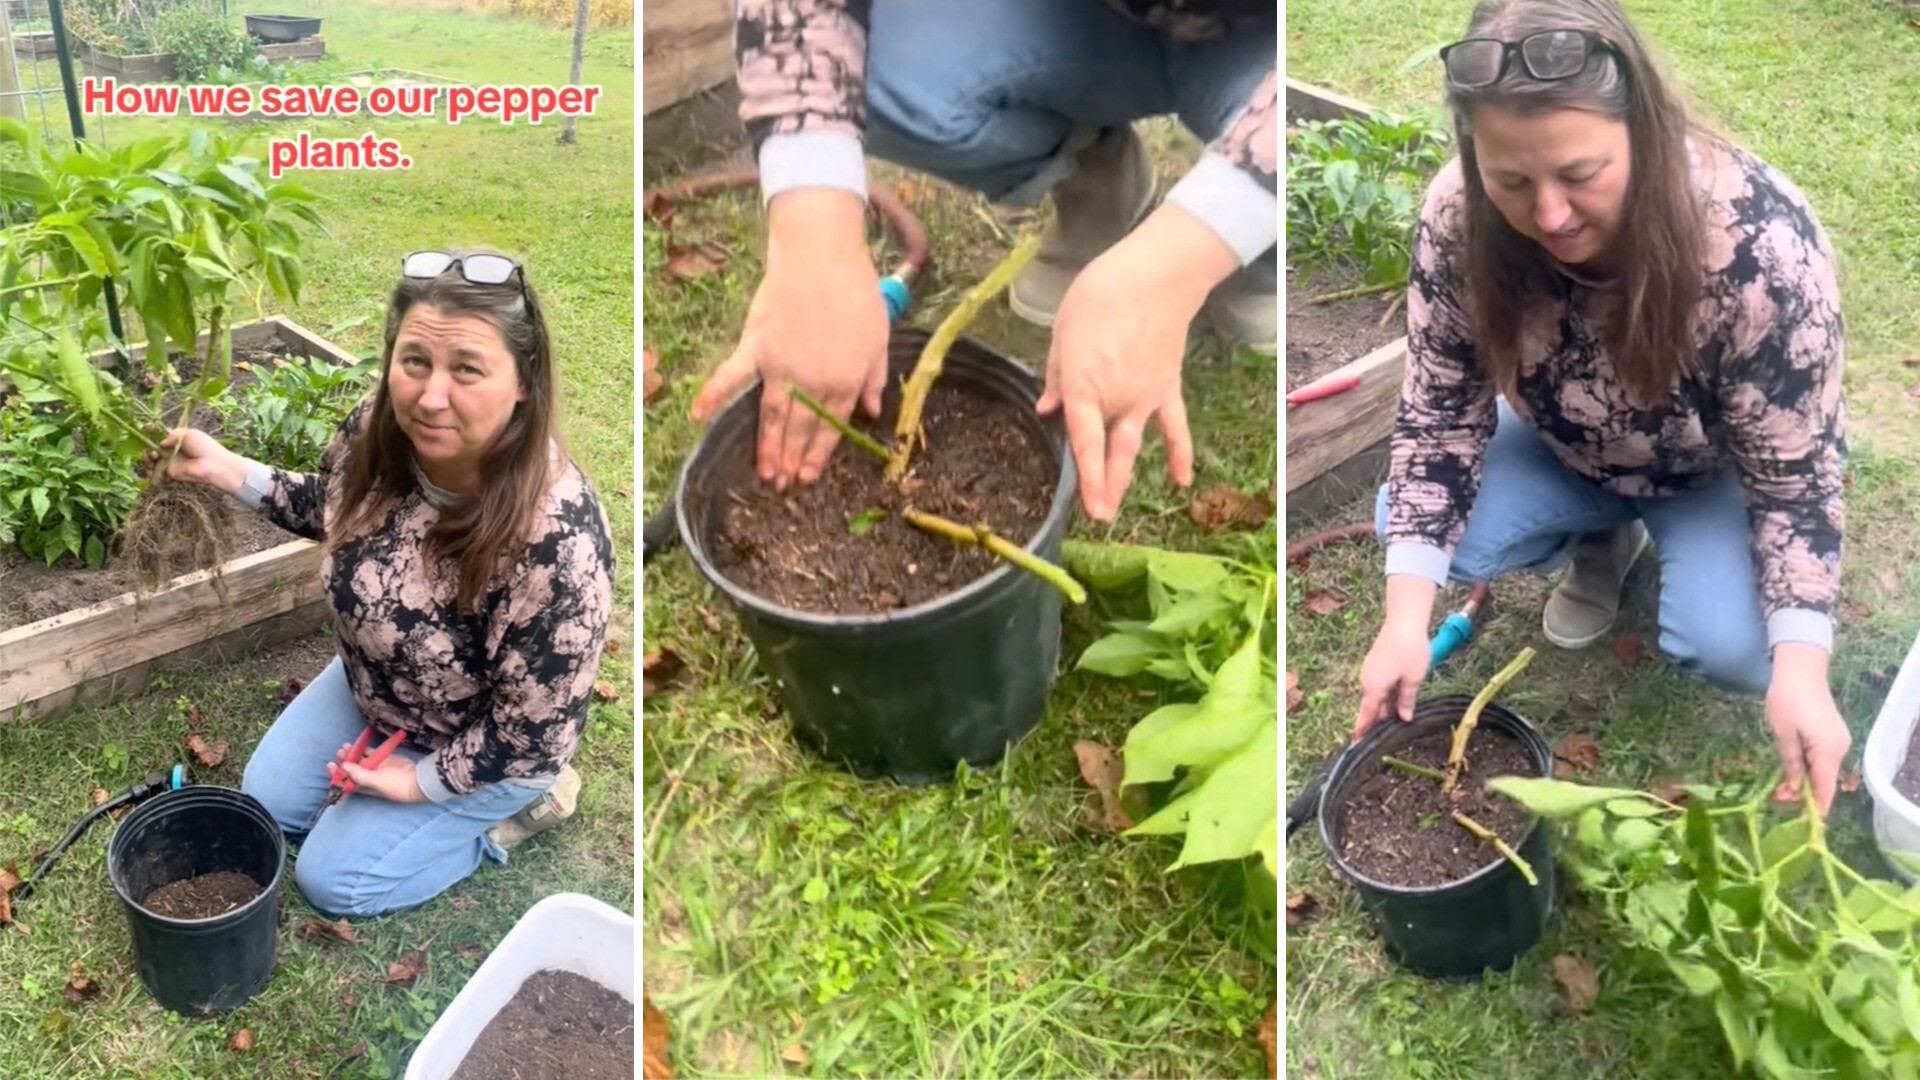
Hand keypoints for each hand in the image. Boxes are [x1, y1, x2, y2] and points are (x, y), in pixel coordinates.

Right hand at [146, 428, 246, 494]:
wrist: (213, 465)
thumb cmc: (204, 447)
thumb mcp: (188, 434)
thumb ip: (171, 435)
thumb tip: (160, 443)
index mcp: (177, 438)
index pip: (159, 434)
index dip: (151, 431)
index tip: (146, 427)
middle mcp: (172, 450)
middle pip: (152, 447)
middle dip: (147, 447)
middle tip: (152, 450)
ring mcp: (170, 461)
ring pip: (151, 460)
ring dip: (147, 458)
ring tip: (153, 457)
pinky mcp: (171, 473)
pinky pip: (156, 472)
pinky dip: (150, 471)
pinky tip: (152, 467)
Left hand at [328, 744, 424, 803]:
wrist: (416, 779)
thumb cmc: (395, 785)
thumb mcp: (376, 782)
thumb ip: (358, 774)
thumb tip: (343, 766)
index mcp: (362, 787)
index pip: (344, 782)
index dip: (336, 775)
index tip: (331, 765)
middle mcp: (366, 778)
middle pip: (349, 769)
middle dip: (342, 761)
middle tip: (339, 753)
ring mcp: (374, 767)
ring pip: (358, 760)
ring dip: (351, 754)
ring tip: (345, 746)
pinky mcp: (382, 759)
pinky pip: (369, 752)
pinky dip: (363, 748)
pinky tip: (357, 744)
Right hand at [689, 188, 888, 488]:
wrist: (822, 257)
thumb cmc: (856, 293)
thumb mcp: (879, 339)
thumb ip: (874, 379)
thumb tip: (871, 412)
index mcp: (844, 382)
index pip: (830, 427)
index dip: (820, 454)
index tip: (810, 476)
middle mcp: (812, 383)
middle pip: (801, 429)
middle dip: (794, 460)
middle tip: (785, 486)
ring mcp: (781, 368)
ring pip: (774, 417)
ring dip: (768, 448)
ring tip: (765, 473)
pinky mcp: (756, 348)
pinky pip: (731, 376)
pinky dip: (713, 395)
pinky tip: (698, 416)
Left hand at [1038, 204, 1236, 520]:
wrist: (1154, 276)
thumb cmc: (1099, 297)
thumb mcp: (1062, 333)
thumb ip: (1055, 376)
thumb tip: (1047, 410)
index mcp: (1085, 384)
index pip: (1084, 438)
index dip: (1085, 474)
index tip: (1085, 505)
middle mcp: (1117, 399)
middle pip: (1107, 450)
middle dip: (1101, 486)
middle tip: (1096, 518)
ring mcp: (1145, 397)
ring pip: (1133, 446)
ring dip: (1123, 479)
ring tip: (1112, 512)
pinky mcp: (1166, 388)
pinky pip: (1174, 426)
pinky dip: (1180, 453)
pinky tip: (1182, 481)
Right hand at [1353, 620, 1430, 738]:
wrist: (1404, 622)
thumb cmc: (1410, 650)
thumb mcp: (1413, 679)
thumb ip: (1406, 700)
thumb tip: (1403, 718)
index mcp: (1374, 688)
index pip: (1367, 715)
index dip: (1362, 731)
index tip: (1355, 745)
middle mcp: (1367, 681)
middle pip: (1370, 707)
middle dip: (1376, 722)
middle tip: (1382, 739)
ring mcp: (1369, 671)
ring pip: (1375, 696)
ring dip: (1382, 708)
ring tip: (1394, 722)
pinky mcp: (1374, 664)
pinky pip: (1377, 686)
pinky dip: (1384, 696)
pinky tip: (1396, 700)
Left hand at [1767, 643, 1850, 816]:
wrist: (1801, 669)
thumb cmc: (1787, 700)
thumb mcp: (1784, 735)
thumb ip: (1791, 764)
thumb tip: (1793, 790)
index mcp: (1828, 751)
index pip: (1825, 789)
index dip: (1815, 808)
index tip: (1802, 824)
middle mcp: (1840, 749)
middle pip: (1823, 781)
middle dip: (1802, 794)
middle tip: (1775, 798)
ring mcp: (1838, 741)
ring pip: (1821, 770)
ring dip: (1802, 780)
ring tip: (1778, 788)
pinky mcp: (1832, 735)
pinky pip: (1821, 758)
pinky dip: (1807, 767)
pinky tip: (1790, 770)